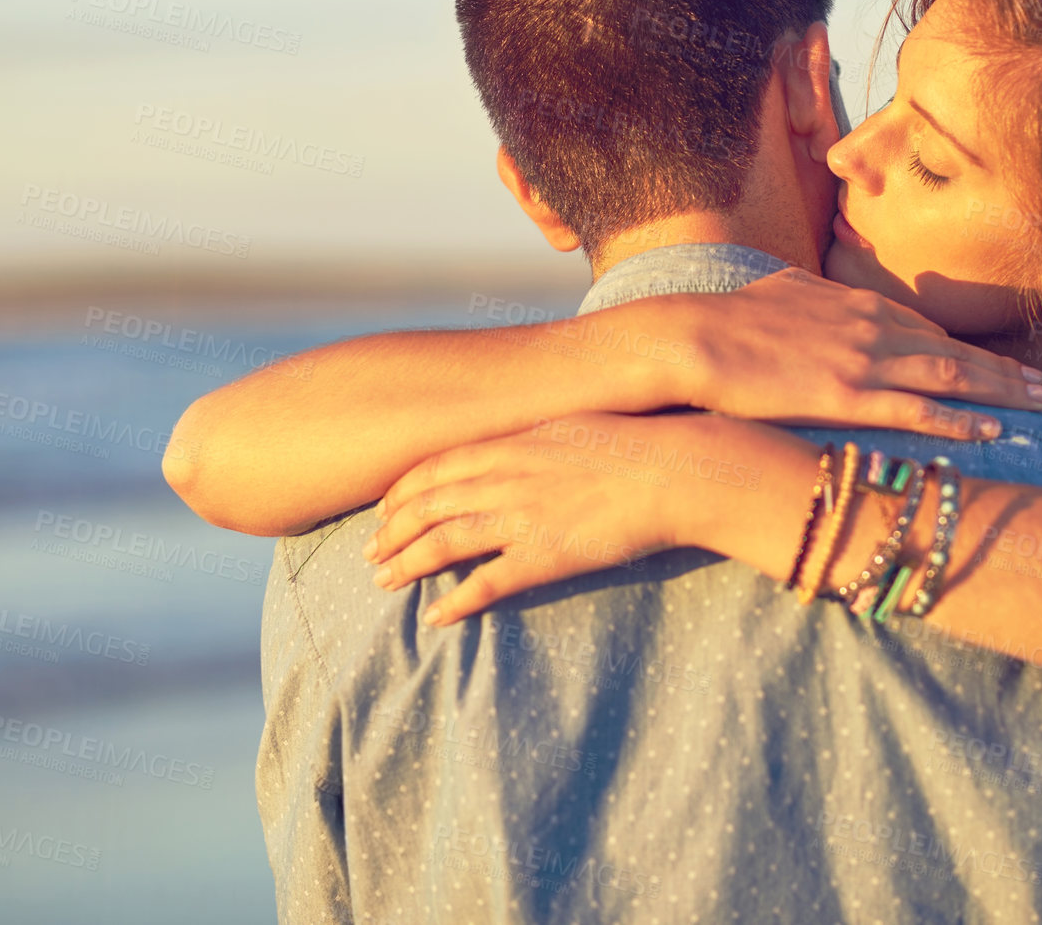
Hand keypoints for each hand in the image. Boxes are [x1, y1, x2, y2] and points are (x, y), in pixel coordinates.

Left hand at [364, 412, 721, 624]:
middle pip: (428, 506)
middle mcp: (506, 479)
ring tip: (384, 580)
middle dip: (391, 530)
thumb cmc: (632, 443)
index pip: (435, 467)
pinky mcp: (545, 557)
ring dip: (407, 563)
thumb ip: (531, 435)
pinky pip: (486, 584)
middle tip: (368, 551)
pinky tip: (435, 617)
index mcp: (510, 443)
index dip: (402, 490)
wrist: (673, 471)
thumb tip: (513, 441)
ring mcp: (522, 519)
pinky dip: (455, 601)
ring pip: (444, 542)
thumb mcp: (570, 423)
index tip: (383, 508)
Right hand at [673, 268, 1041, 437]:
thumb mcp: (785, 289)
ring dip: (1001, 393)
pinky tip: (993, 431)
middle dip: (1005, 372)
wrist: (698, 336)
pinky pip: (919, 410)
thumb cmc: (732, 317)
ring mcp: (865, 362)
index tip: (1005, 366)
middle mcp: (874, 328)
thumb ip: (819, 295)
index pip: (931, 332)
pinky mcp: (848, 396)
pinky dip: (961, 420)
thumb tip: (823, 291)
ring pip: (951, 377)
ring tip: (1039, 406)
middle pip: (954, 353)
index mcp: (859, 305)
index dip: (972, 353)